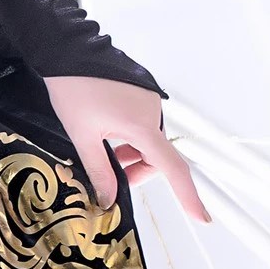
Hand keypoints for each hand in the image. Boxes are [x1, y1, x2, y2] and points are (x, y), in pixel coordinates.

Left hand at [42, 74, 210, 223]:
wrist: (67, 51)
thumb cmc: (73, 88)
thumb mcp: (82, 136)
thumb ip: (99, 170)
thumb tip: (110, 199)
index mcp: (142, 125)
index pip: (173, 168)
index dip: (187, 195)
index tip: (202, 217)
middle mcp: (153, 112)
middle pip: (157, 157)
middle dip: (136, 171)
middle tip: (109, 177)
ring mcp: (150, 101)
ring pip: (149, 142)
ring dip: (131, 154)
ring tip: (101, 149)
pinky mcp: (144, 94)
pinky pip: (144, 125)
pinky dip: (130, 138)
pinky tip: (107, 132)